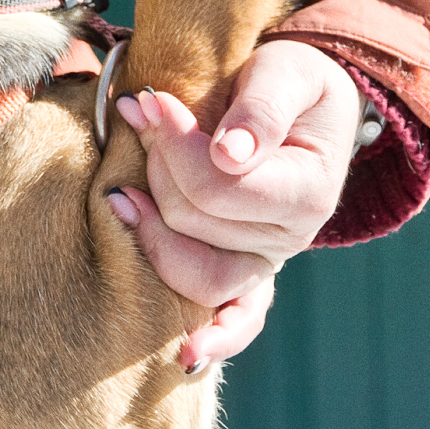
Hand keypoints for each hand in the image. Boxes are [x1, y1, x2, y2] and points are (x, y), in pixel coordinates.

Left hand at [109, 40, 362, 360]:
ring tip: (120, 188)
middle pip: (191, 219)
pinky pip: (236, 321)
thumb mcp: (287, 72)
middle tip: (139, 113)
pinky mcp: (246, 272)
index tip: (146, 100)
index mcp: (307, 191)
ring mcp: (266, 262)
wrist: (309, 105)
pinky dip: (214, 340)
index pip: (218, 184)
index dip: (174, 143)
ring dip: (148, 223)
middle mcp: (290, 238)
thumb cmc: (293, 82)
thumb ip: (260, 108)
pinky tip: (187, 356)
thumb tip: (228, 153)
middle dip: (156, 165)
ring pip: (189, 264)